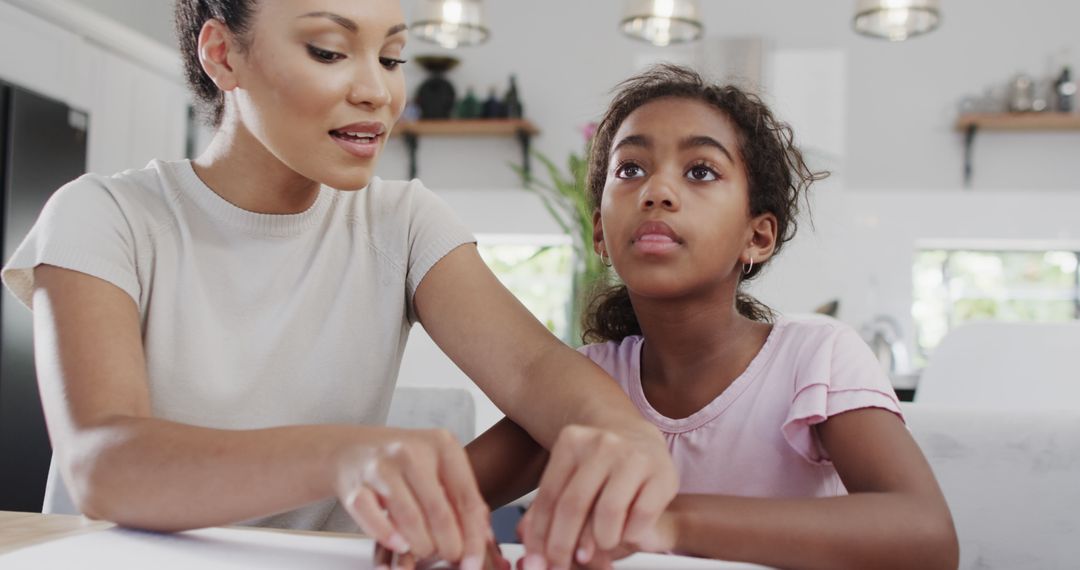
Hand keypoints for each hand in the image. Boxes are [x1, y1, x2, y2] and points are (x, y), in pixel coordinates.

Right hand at [337, 428, 491, 569]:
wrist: (353, 449)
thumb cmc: (404, 462)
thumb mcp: (439, 467)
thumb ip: (462, 498)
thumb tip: (484, 538)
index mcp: (442, 445)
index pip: (467, 497)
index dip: (473, 536)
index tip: (473, 561)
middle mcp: (412, 452)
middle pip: (439, 511)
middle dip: (448, 545)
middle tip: (450, 557)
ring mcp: (381, 467)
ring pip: (409, 518)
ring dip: (421, 545)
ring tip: (426, 552)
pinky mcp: (355, 484)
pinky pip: (373, 518)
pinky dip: (388, 537)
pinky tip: (400, 546)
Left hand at [516, 424, 677, 568]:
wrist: (643, 441)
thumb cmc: (600, 467)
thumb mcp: (570, 477)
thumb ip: (548, 508)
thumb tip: (526, 542)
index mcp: (572, 442)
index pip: (550, 497)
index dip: (540, 535)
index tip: (537, 562)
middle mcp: (602, 444)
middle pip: (573, 505)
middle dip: (563, 545)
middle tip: (560, 567)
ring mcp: (634, 457)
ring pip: (608, 512)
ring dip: (600, 541)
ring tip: (600, 545)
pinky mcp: (662, 474)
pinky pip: (641, 516)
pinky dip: (629, 534)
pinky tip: (625, 534)